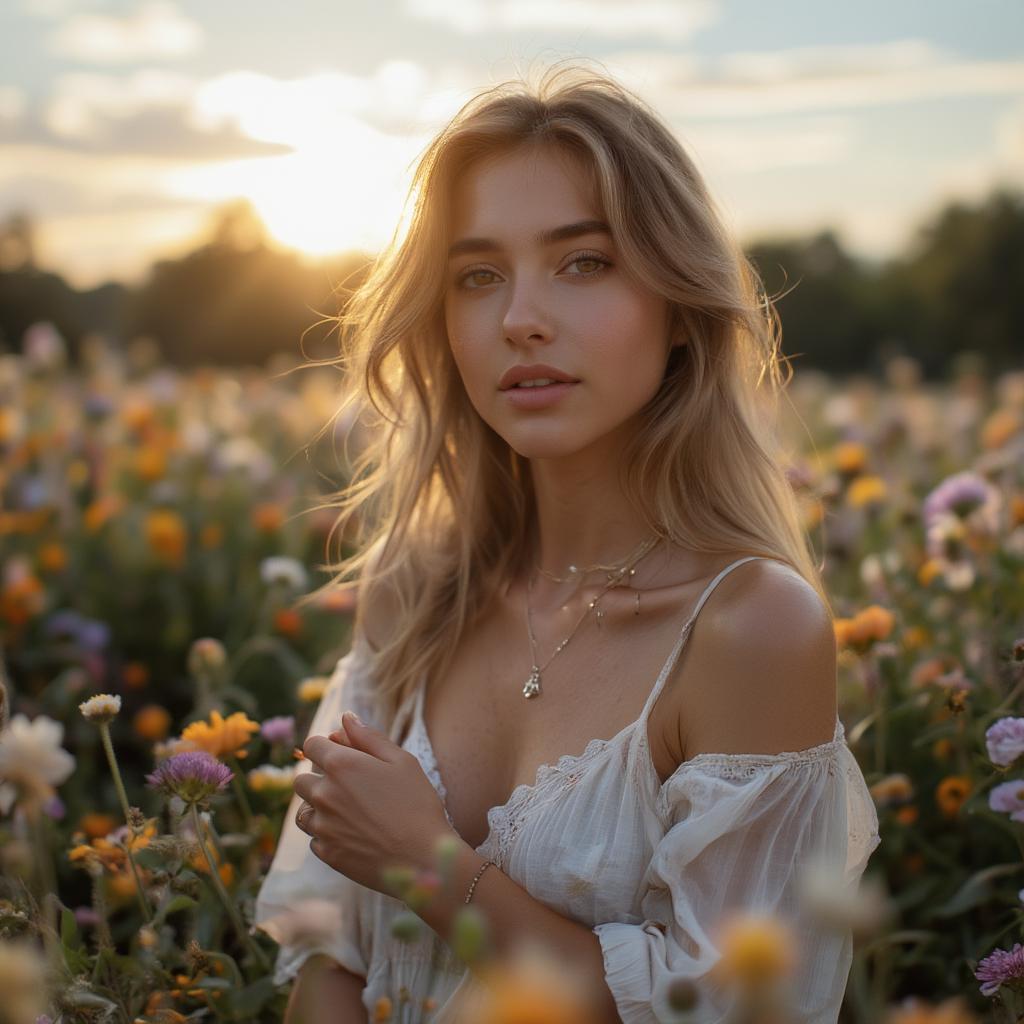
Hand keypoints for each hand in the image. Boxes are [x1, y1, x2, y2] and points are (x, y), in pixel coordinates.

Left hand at [293, 710, 455, 893]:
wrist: (422, 859)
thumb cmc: (417, 804)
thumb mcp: (401, 761)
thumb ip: (369, 737)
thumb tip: (346, 718)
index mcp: (341, 765)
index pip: (311, 745)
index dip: (325, 747)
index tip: (342, 755)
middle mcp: (323, 794)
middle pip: (301, 779)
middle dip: (319, 778)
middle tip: (349, 787)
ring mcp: (322, 826)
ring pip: (303, 812)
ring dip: (318, 808)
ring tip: (349, 813)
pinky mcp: (326, 853)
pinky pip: (315, 839)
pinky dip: (328, 835)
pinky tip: (354, 834)